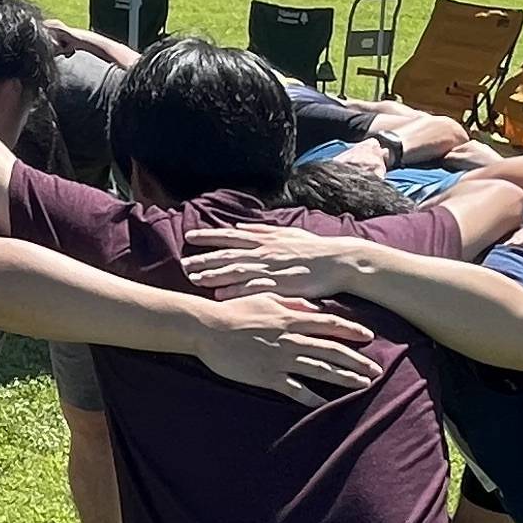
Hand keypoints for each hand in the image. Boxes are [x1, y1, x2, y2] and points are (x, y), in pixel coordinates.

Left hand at [179, 217, 357, 301]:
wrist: (339, 261)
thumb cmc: (314, 248)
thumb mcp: (288, 232)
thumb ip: (262, 229)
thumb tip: (241, 226)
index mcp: (266, 238)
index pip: (231, 236)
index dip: (210, 236)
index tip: (190, 237)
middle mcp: (265, 251)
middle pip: (229, 254)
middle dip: (205, 259)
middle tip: (183, 264)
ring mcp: (272, 268)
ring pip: (237, 271)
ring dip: (215, 275)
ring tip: (195, 280)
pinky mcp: (281, 285)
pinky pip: (254, 289)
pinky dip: (236, 292)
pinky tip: (220, 296)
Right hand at [191, 292, 379, 400]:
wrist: (208, 328)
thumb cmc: (235, 311)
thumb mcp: (266, 298)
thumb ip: (292, 302)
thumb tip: (315, 308)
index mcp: (291, 318)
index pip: (330, 324)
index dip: (352, 331)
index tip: (370, 338)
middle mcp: (291, 339)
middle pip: (332, 350)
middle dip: (357, 362)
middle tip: (377, 371)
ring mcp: (281, 359)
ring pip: (320, 370)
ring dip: (344, 379)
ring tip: (362, 386)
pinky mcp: (268, 376)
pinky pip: (295, 389)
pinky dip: (312, 398)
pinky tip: (326, 405)